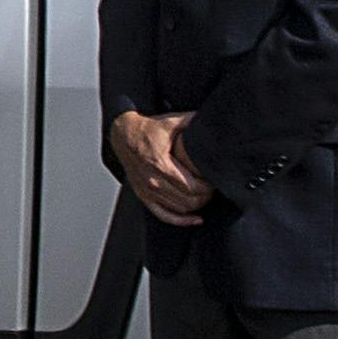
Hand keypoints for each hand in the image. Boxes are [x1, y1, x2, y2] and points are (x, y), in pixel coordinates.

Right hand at [107, 107, 211, 226]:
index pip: (191, 187)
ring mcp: (147, 190)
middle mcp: (153, 180)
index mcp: (160, 164)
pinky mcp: (144, 195)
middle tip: (213, 189)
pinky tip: (194, 218)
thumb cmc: (147, 129)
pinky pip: (164, 215)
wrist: (123, 135)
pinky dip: (180, 220)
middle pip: (187, 200)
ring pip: (179, 209)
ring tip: (205, 197)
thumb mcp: (170, 122)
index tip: (214, 181)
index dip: (207, 188)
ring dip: (196, 206)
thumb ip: (191, 120)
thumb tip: (210, 119)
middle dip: (204, 197)